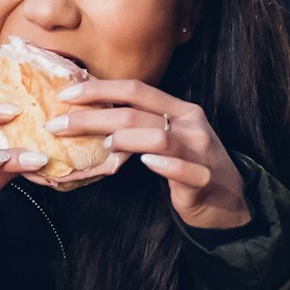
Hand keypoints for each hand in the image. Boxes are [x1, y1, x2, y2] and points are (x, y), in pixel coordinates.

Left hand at [47, 79, 250, 230]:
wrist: (231, 200)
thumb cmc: (192, 166)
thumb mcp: (169, 138)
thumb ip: (139, 127)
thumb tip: (92, 119)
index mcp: (180, 109)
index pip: (135, 89)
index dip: (99, 89)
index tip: (66, 94)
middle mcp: (190, 124)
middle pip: (135, 113)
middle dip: (91, 117)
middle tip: (58, 124)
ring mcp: (199, 151)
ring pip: (158, 137)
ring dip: (123, 139)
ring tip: (102, 145)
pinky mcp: (203, 179)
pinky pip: (182, 169)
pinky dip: (163, 165)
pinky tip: (145, 164)